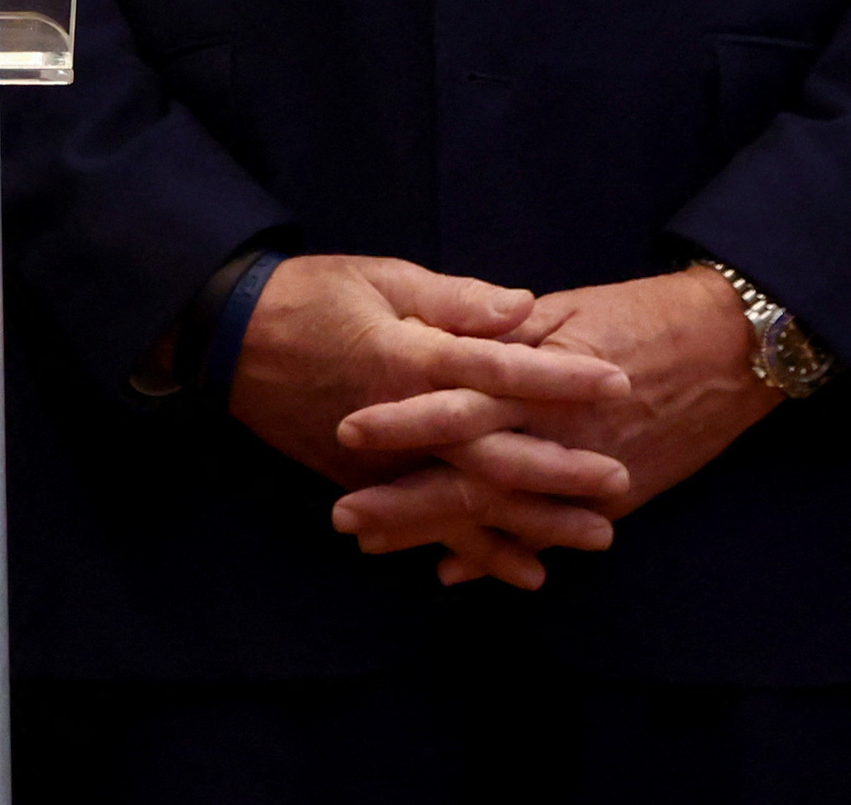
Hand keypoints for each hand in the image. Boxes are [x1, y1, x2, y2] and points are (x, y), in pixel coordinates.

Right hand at [229, 253, 629, 590]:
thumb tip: (522, 308)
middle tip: (621, 481)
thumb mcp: (380, 278)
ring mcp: (383, 461)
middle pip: (494, 452)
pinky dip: (476, 550)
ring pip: (470, 499)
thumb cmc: (308, 295)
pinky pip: (429, 524)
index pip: (499, 370)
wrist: (228, 340)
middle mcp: (403, 420)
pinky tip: (524, 572)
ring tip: (598, 536)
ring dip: (536, 521)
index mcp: (410, 357)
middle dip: (560, 469)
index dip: (560, 377)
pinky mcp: (364, 483)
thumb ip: (453, 300)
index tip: (618, 382)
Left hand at [333, 267, 778, 558]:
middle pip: (472, 476)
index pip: (459, 404)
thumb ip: (496, 333)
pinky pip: (547, 531)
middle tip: (343, 518)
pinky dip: (500, 552)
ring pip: (502, 514)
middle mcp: (561, 435)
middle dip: (406, 501)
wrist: (731, 350)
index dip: (404, 422)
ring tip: (376, 546)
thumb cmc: (637, 316)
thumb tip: (435, 344)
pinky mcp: (615, 499)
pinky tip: (456, 570)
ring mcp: (590, 476)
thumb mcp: (561, 312)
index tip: (345, 434)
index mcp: (540, 379)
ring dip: (440, 533)